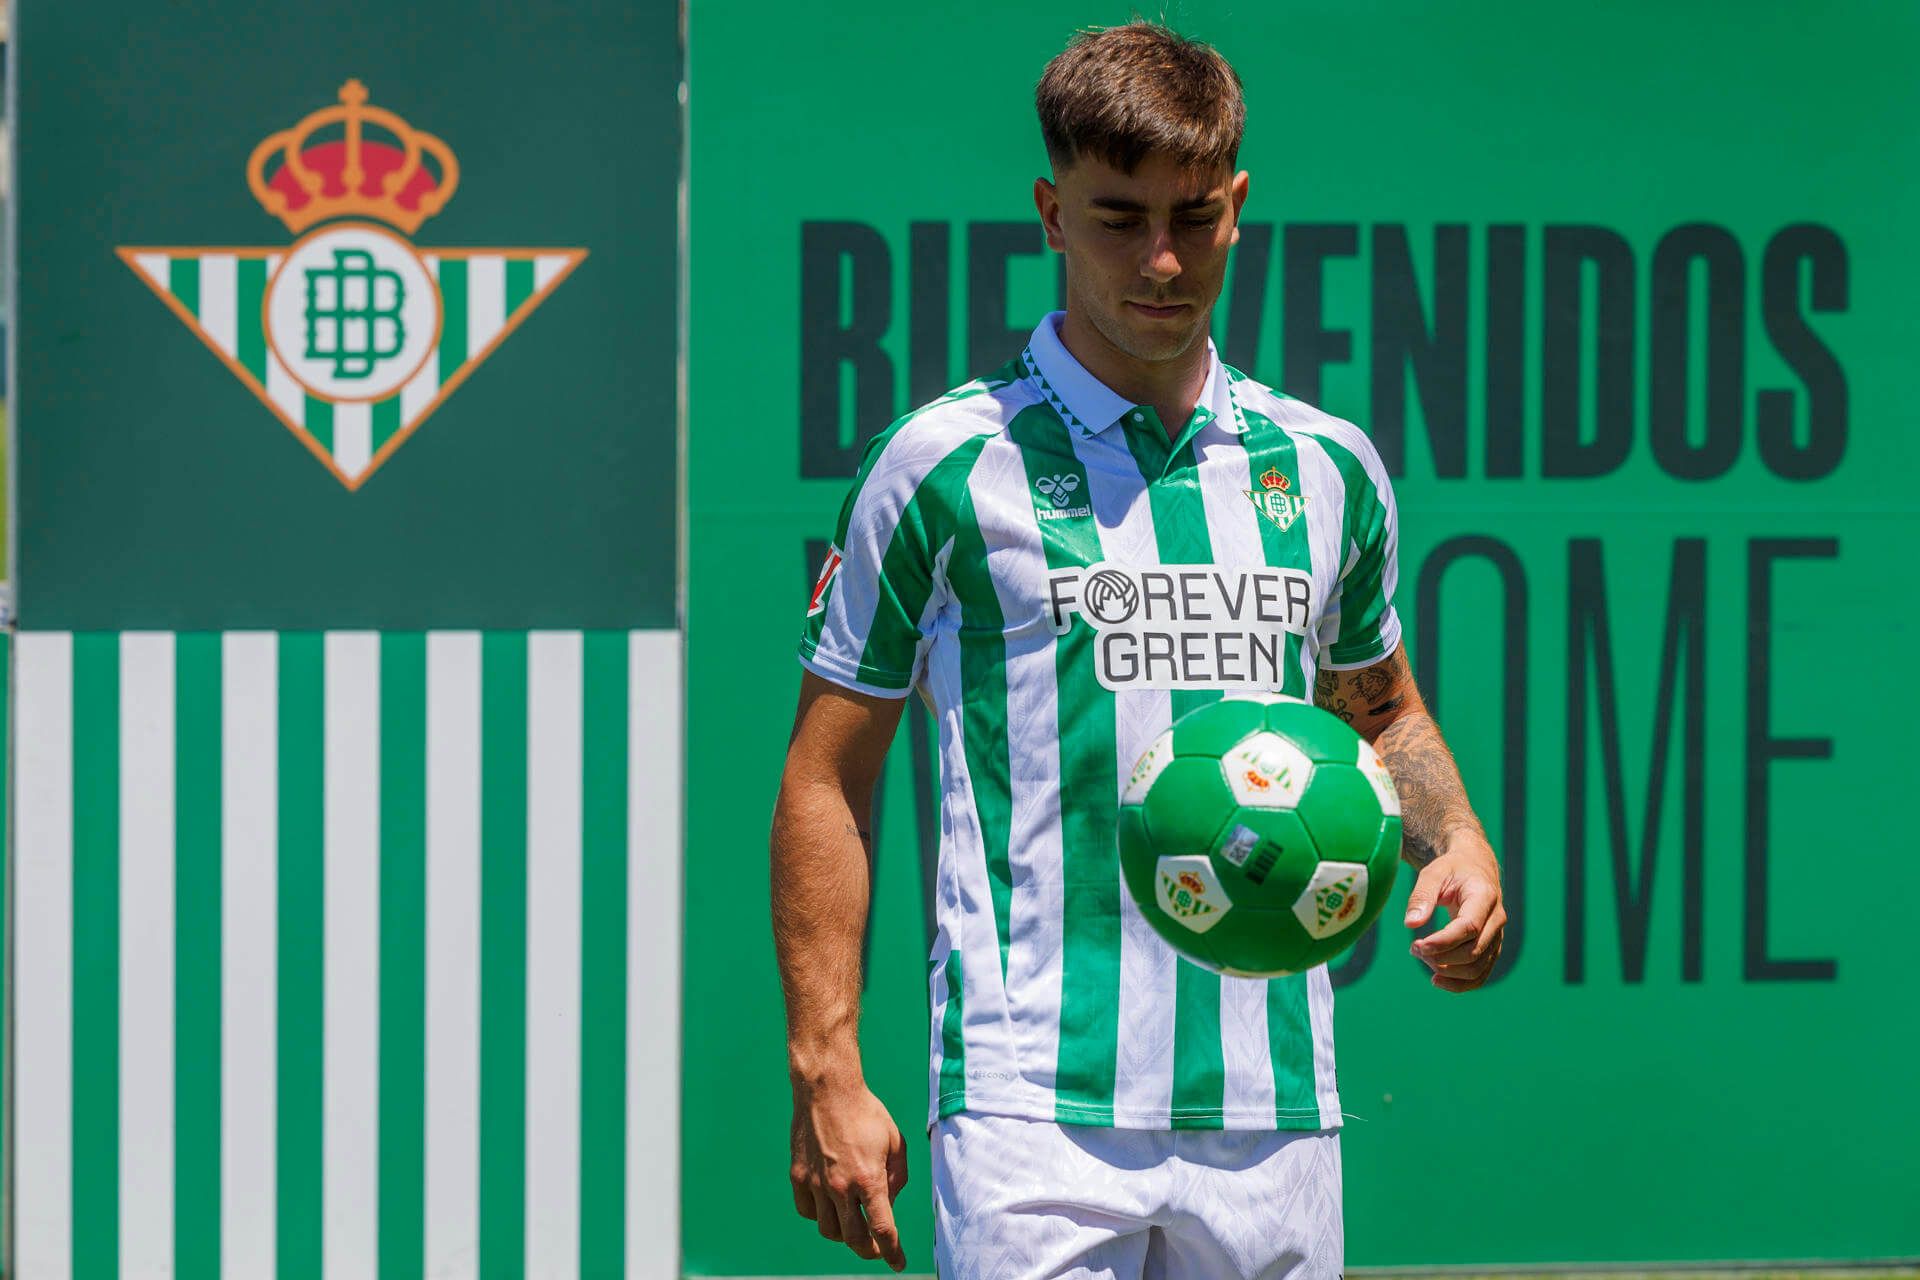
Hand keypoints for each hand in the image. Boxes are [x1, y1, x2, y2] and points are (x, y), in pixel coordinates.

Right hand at [788, 1076, 909, 1270]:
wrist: (827, 1089)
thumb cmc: (866, 1112)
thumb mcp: (895, 1142)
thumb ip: (896, 1177)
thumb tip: (888, 1202)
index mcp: (868, 1179)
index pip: (882, 1229)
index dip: (892, 1252)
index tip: (898, 1263)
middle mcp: (840, 1187)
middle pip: (854, 1239)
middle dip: (869, 1251)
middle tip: (877, 1249)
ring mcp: (815, 1183)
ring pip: (828, 1229)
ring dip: (844, 1234)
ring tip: (853, 1222)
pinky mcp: (798, 1176)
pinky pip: (808, 1211)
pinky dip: (821, 1215)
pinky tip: (830, 1205)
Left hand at [1404, 836, 1505, 991]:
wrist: (1475, 869)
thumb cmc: (1452, 870)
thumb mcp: (1433, 873)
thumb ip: (1422, 896)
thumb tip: (1410, 924)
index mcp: (1485, 896)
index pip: (1468, 927)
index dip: (1443, 941)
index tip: (1417, 945)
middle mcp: (1496, 919)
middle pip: (1473, 951)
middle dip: (1440, 957)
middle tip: (1414, 948)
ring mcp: (1497, 936)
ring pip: (1477, 968)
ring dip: (1446, 971)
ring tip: (1421, 957)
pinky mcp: (1491, 949)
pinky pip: (1480, 974)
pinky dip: (1460, 984)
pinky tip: (1436, 980)